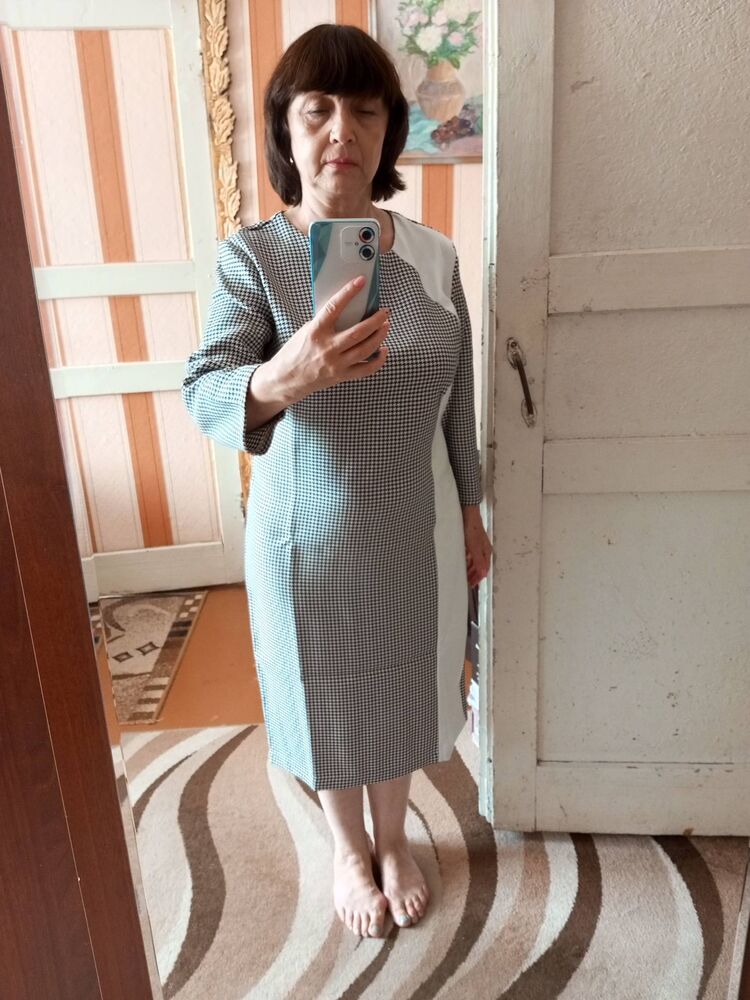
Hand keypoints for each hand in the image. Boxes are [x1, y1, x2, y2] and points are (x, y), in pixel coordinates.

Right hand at [273, 275, 388, 401]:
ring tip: (386, 326)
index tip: (360, 282)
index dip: (348, 293)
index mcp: (315, 332)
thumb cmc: (295, 352)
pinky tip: (384, 350)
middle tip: (385, 312)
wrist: (286, 379)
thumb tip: (347, 310)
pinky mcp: (341, 376)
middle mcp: (327, 348)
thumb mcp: (306, 331)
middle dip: (376, 320)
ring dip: (379, 336)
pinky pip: (365, 369)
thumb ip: (325, 322)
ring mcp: (335, 364)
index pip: (334, 307)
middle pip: (358, 332)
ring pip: (365, 349)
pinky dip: (378, 360)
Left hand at [462, 505, 491, 586]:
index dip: (478, 578)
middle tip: (467, 582)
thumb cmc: (472, 528)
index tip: (472, 585)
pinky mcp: (472, 540)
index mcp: (486, 552)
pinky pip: (471, 554)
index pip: (484, 569)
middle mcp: (483, 549)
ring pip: (475, 560)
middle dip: (474, 574)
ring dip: (470, 568)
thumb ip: (478, 561)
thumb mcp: (474, 547)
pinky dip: (468, 560)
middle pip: (480, 566)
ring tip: (464, 574)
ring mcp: (478, 545)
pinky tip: (462, 560)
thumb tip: (484, 574)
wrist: (468, 512)